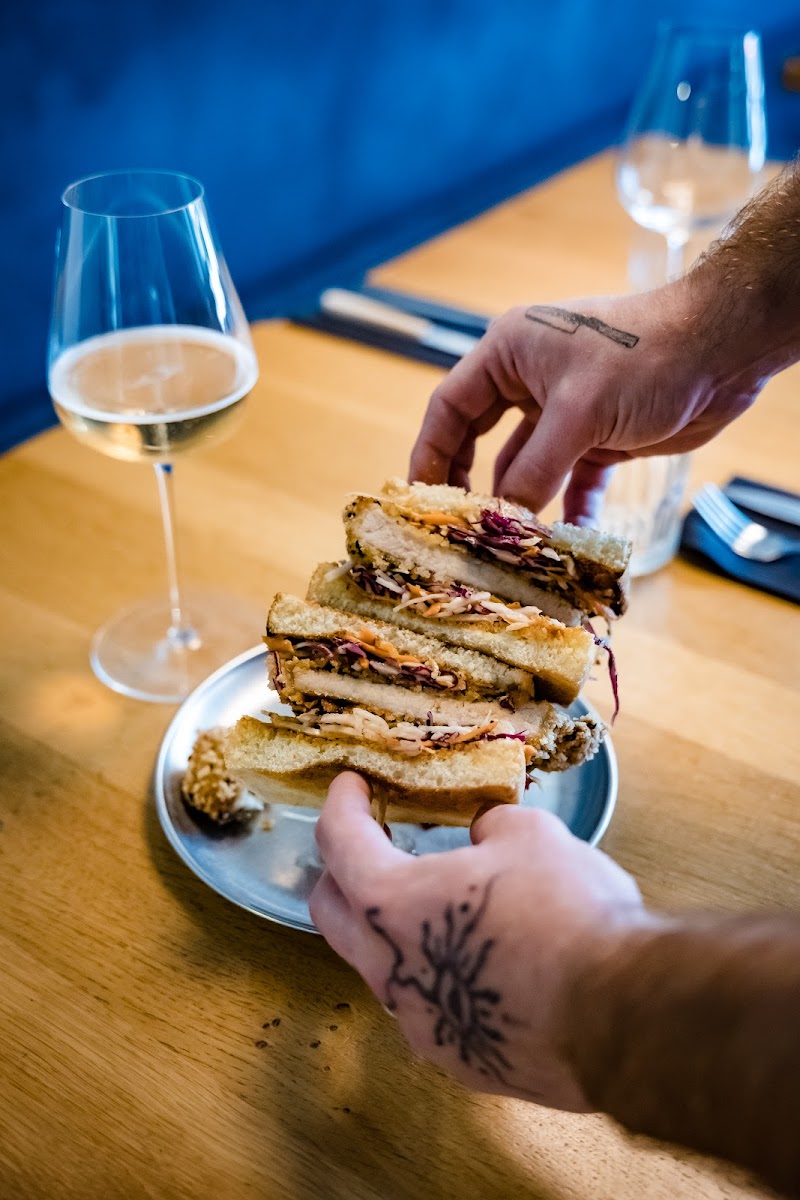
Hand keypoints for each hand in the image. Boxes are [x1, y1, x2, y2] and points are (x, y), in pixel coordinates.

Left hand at [309, 773, 646, 1107]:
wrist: (619, 1017)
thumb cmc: (568, 914)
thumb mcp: (531, 835)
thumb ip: (491, 829)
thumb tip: (485, 836)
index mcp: (392, 902)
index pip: (339, 841)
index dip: (341, 805)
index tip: (351, 787)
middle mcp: (391, 970)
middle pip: (333, 913)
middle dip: (343, 872)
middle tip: (374, 844)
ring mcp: (421, 1024)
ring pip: (381, 968)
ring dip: (395, 931)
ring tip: (439, 904)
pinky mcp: (460, 1061)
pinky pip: (431, 1010)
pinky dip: (441, 978)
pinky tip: (482, 963)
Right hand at [409, 284, 759, 523]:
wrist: (723, 350)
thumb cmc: (644, 358)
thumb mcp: (578, 414)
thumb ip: (534, 469)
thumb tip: (503, 520)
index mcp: (509, 353)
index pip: (450, 407)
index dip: (431, 454)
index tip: (421, 498)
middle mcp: (530, 380)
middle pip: (480, 440)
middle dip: (472, 484)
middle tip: (460, 527)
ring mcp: (565, 411)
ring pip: (526, 467)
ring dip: (523, 504)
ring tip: (510, 544)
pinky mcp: (600, 436)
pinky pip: (572, 480)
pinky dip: (569, 508)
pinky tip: (568, 538)